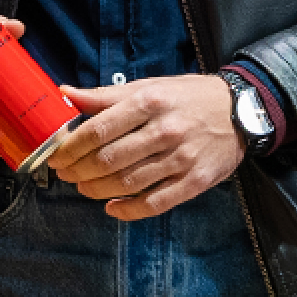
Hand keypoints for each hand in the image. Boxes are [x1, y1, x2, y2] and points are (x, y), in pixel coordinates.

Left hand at [48, 73, 243, 219]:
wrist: (240, 110)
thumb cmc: (187, 97)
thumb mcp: (148, 86)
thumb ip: (106, 95)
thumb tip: (66, 93)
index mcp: (149, 102)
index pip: (98, 129)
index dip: (70, 146)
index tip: (56, 154)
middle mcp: (164, 131)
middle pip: (108, 159)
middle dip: (78, 171)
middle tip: (65, 174)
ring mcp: (181, 159)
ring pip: (127, 183)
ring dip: (96, 190)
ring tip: (83, 187)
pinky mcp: (195, 182)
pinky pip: (155, 203)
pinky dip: (128, 210)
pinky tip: (112, 208)